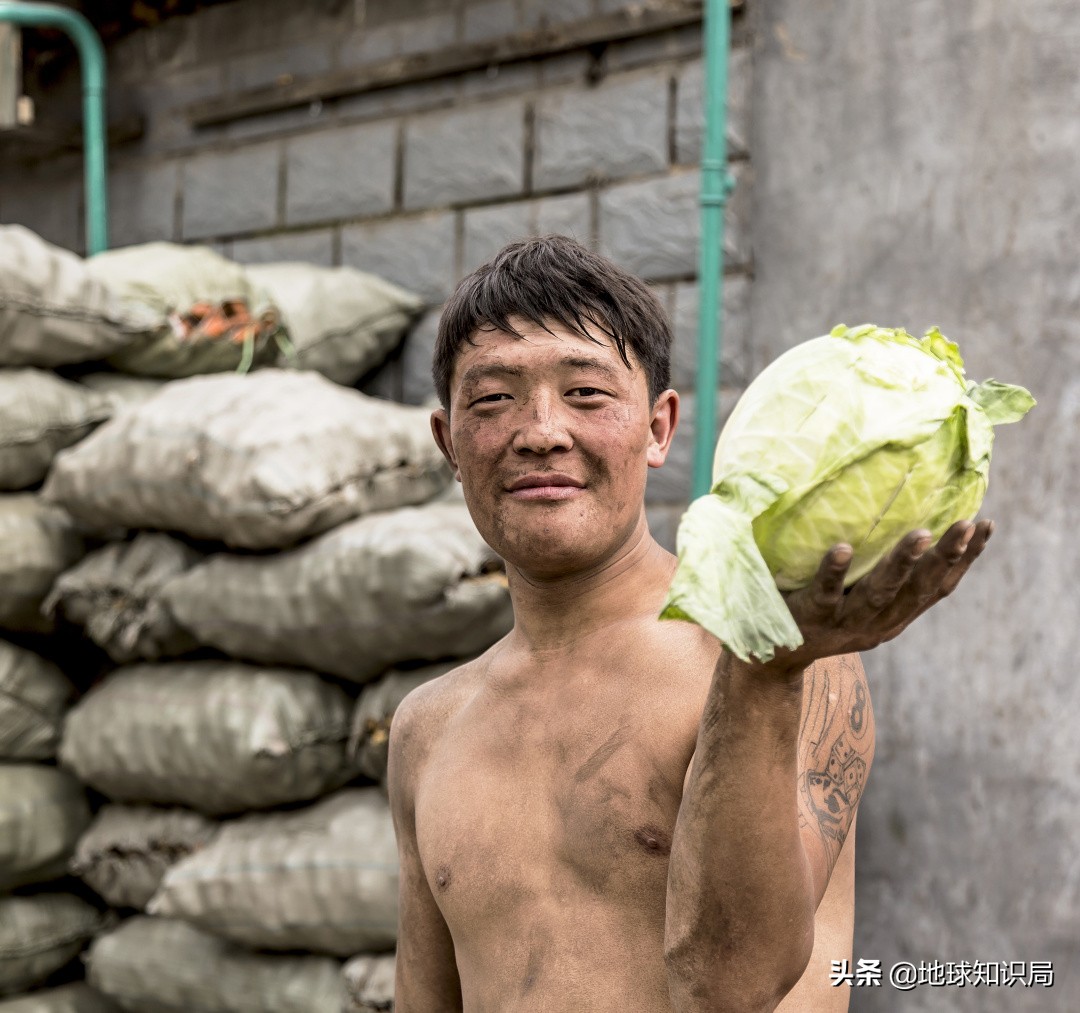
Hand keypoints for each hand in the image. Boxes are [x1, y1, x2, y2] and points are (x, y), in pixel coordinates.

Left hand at [758, 519, 993, 673]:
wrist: (766, 658)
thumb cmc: (817, 610)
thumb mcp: (856, 595)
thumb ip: (877, 568)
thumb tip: (902, 512)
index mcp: (893, 616)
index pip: (938, 588)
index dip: (965, 560)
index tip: (986, 526)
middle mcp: (876, 623)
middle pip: (918, 590)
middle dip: (945, 557)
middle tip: (966, 524)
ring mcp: (842, 624)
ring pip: (878, 593)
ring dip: (901, 563)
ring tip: (918, 533)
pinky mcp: (807, 619)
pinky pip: (823, 594)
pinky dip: (833, 572)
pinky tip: (841, 549)